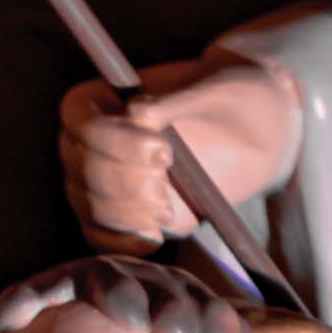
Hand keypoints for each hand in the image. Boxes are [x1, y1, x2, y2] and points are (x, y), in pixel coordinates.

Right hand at [62, 51, 300, 243]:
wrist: (248, 132)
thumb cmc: (227, 101)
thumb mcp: (213, 90)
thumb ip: (176, 101)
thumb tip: (136, 113)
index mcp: (98, 102)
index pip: (83, 124)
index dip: (116, 142)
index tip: (163, 147)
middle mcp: (86, 144)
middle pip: (86, 172)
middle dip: (129, 182)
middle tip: (167, 181)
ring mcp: (98, 184)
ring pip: (94, 209)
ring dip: (131, 214)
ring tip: (167, 208)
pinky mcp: (117, 217)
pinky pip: (103, 238)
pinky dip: (126, 242)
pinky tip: (155, 236)